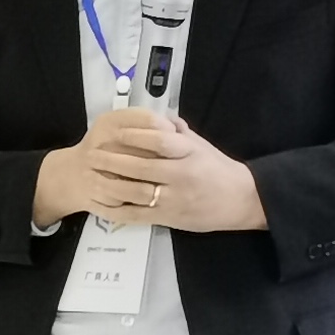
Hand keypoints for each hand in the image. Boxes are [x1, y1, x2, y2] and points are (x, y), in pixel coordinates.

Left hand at [34, 109, 266, 233]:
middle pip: (141, 166)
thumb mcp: (203, 146)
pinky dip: (116, 211)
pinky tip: (100, 204)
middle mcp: (181, 175)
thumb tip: (161, 117)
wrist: (243, 201)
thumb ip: (180, 132)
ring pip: (136, 192)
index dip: (134, 136)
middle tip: (92, 153)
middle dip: (113, 160)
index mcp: (189, 153)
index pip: (159, 141)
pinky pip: (138, 215)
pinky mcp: (169, 218)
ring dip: (110, 184)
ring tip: (92, 176)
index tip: (114, 132)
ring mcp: (174, 199)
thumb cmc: (220, 170)